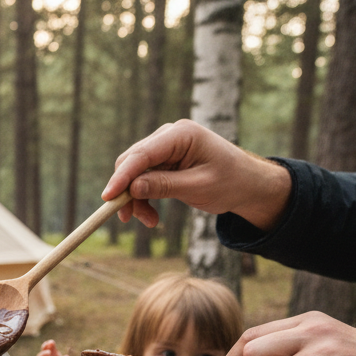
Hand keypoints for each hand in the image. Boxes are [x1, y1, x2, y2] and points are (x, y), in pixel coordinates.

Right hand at [101, 119, 291, 231]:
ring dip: (135, 199)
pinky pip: (143, 178)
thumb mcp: (198, 187)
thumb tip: (132, 188)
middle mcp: (169, 135)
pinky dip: (143, 197)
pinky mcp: (164, 160)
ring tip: (150, 222)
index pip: (142, 154)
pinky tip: (151, 215)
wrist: (248, 184)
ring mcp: (165, 147)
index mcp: (181, 134)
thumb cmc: (230, 182)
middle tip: (130, 219)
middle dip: (127, 191)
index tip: (108, 198)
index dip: (122, 177)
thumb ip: (164, 186)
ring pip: (134, 173)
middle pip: (132, 162)